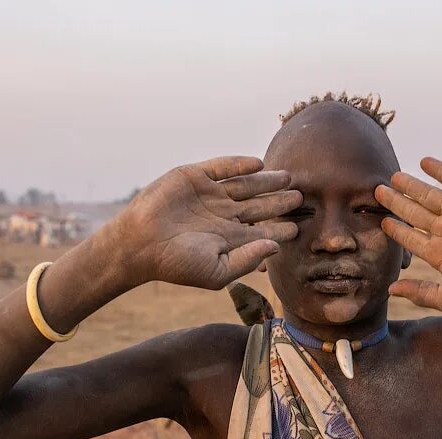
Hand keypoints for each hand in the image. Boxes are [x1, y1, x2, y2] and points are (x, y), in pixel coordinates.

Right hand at [104, 156, 300, 289]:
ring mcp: (210, 194)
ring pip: (246, 185)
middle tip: (302, 198)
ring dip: (267, 181)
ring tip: (288, 178)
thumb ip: (247, 259)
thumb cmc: (176, 264)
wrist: (139, 244)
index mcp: (230, 238)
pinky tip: (258, 164)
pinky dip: (239, 164)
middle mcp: (223, 214)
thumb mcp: (216, 270)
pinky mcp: (195, 177)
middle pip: (260, 206)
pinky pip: (222, 167)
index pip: (263, 231)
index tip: (299, 227)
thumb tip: (276, 248)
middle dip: (280, 202)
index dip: (281, 229)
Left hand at [374, 157, 441, 314]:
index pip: (410, 238)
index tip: (381, 221)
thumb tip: (391, 289)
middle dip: (395, 202)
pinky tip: (424, 162)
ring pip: (430, 195)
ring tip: (394, 177)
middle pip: (414, 213)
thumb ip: (422, 293)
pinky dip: (440, 170)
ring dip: (411, 185)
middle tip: (376, 192)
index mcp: (440, 254)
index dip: (395, 229)